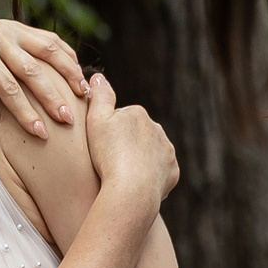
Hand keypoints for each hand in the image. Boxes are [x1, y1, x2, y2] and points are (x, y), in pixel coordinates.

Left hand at [0, 16, 87, 137]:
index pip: (7, 89)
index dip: (25, 113)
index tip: (42, 134)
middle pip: (32, 71)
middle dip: (52, 97)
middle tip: (68, 120)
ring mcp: (13, 29)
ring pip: (48, 50)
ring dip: (69, 72)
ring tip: (85, 95)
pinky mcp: (22, 27)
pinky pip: (51, 40)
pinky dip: (68, 57)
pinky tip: (79, 76)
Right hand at [82, 76, 178, 209]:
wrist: (132, 191)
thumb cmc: (109, 156)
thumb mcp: (95, 121)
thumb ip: (99, 97)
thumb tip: (98, 76)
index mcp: (138, 114)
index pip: (119, 119)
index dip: (107, 133)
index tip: (100, 146)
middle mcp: (157, 129)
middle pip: (136, 135)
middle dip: (125, 145)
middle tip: (109, 161)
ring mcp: (167, 152)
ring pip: (149, 153)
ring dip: (138, 160)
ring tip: (122, 174)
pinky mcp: (172, 173)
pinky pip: (159, 172)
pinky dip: (148, 176)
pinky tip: (135, 183)